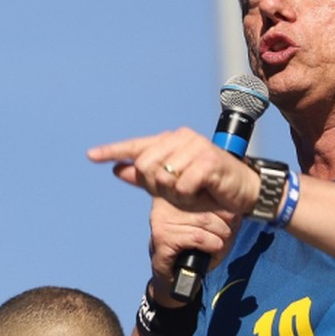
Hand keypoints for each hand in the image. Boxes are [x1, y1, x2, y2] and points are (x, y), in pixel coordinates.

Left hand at [87, 127, 259, 215]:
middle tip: (179, 192)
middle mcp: (181, 138)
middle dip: (158, 186)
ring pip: (163, 178)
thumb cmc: (208, 187)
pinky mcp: (207, 160)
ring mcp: (195, 147)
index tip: (91, 155)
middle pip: (145, 167)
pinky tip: (203, 192)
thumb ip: (146, 177)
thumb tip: (118, 170)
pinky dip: (189, 197)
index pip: (136, 146)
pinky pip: (181, 186)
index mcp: (171, 140)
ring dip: (176, 194)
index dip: (112, 151)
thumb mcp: (174, 184)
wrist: (243, 192)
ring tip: (193, 191)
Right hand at [147, 196, 238, 304]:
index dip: (225, 206)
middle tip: (227, 236)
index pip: (207, 189)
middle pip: (210, 205)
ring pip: (206, 221)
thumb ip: (221, 210)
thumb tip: (236, 206)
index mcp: (178, 192)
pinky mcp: (163, 238)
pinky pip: (198, 237)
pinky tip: (210, 250)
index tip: (231, 218)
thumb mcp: (212, 223)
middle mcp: (167, 201)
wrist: (176, 277)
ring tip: (218, 245)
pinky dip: (211, 245)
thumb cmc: (196, 248)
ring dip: (221, 238)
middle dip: (226, 224)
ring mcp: (162, 220)